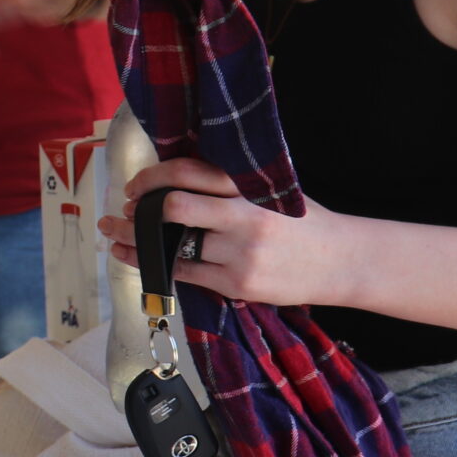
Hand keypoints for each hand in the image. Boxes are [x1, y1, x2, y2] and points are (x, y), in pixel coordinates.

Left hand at [101, 158, 357, 308]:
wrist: (342, 260)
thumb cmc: (302, 222)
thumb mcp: (271, 189)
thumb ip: (230, 184)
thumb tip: (174, 178)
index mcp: (248, 185)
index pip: (188, 172)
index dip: (152, 177)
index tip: (135, 185)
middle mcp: (243, 216)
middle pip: (173, 207)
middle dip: (139, 211)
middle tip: (123, 212)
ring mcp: (240, 253)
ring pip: (172, 246)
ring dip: (136, 242)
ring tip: (114, 239)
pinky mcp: (238, 284)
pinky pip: (186, 274)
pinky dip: (156, 267)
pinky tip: (137, 261)